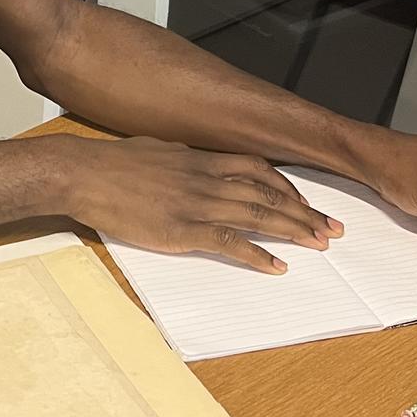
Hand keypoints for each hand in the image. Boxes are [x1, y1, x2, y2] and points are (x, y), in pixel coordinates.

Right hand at [57, 136, 338, 272]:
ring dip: (294, 230)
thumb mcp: (157, 151)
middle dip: (305, 212)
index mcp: (202, 160)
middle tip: (332, 227)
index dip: (288, 186)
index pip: (259, 169)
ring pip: (259, 216)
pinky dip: (259, 255)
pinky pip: (231, 243)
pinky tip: (278, 266)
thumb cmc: (113, 163)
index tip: (307, 201)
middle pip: (269, 194)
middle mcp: (207, 179)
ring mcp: (197, 204)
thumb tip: (196, 163)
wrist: (84, 174)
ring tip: (320, 243)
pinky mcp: (183, 230)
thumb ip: (184, 160)